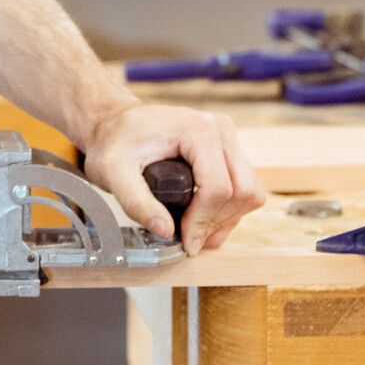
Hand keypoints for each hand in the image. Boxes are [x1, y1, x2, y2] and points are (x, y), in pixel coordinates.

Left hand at [80, 101, 265, 255]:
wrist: (117, 123)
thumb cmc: (116, 142)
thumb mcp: (114, 173)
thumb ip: (136, 203)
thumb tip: (165, 231)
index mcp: (198, 130)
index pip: (220, 188)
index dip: (203, 222)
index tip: (184, 240)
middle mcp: (220, 129)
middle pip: (243, 192)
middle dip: (218, 223)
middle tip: (191, 241)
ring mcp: (228, 138)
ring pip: (250, 193)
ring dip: (227, 220)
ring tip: (196, 233)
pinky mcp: (228, 150)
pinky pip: (245, 188)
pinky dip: (229, 211)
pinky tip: (203, 220)